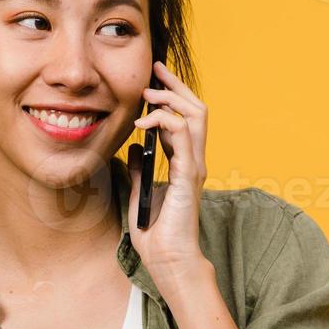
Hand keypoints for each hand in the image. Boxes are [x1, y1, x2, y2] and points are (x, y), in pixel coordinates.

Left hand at [127, 58, 210, 285]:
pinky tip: (143, 124)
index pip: (185, 119)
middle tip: (156, 69)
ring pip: (194, 116)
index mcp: (185, 164)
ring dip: (171, 100)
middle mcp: (194, 161)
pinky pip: (184, 137)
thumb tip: (133, 148)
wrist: (168, 259)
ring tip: (149, 95)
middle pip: (195, 110)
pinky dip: (164, 122)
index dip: (172, 95)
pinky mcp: (189, 176)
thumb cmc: (157, 233)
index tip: (154, 79)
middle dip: (176, 86)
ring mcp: (194, 167)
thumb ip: (141, 169)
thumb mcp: (141, 192)